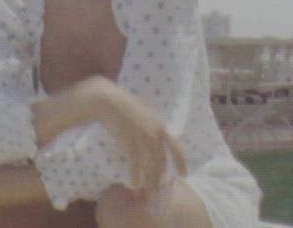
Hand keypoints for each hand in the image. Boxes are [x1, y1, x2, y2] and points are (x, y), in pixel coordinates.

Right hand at [86, 78, 186, 192]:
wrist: (108, 101)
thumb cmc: (125, 105)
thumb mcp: (146, 112)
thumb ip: (155, 125)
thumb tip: (161, 134)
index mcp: (161, 126)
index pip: (176, 147)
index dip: (181, 162)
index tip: (184, 174)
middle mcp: (155, 134)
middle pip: (162, 161)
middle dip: (161, 177)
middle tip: (159, 189)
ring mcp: (142, 139)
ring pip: (150, 165)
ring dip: (149, 181)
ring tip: (147, 192)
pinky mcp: (129, 143)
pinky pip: (135, 164)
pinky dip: (135, 175)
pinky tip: (134, 183)